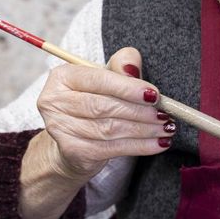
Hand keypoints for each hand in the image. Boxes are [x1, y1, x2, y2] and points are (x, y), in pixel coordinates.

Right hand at [32, 47, 174, 182]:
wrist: (74, 143)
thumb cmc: (94, 104)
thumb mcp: (107, 80)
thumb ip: (121, 67)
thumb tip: (133, 69)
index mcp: (62, 76)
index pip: (98, 80)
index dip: (128, 88)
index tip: (154, 94)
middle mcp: (54, 101)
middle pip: (103, 106)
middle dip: (139, 111)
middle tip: (165, 114)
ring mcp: (60, 128)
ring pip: (110, 129)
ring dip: (143, 129)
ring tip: (166, 128)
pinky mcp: (72, 151)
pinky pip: (112, 148)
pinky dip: (139, 146)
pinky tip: (158, 143)